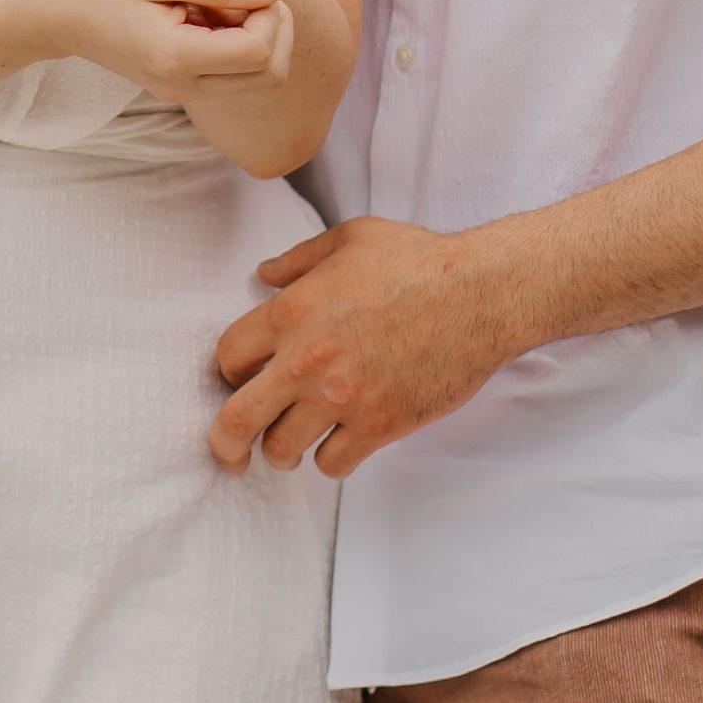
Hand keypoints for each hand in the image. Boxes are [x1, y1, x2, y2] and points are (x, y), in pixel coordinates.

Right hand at [47, 0, 296, 106]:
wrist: (56, 13)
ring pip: (258, 82)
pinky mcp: (182, 87)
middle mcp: (183, 87)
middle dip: (277, 30)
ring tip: (226, 4)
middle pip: (270, 77)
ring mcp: (182, 94)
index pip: (260, 53)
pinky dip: (241, 47)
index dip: (271, 15)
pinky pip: (234, 78)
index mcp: (177, 60)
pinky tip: (212, 17)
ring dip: (261, 39)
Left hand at [209, 215, 509, 476]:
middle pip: (237, 420)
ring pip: (282, 450)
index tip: (241, 379)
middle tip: (230, 452)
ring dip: (282, 449)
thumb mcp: (350, 238)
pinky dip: (330, 458)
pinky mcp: (377, 425)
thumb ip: (299, 259)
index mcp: (292, 311)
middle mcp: (306, 360)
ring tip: (292, 442)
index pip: (228, 357)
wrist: (477, 294)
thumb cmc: (417, 260)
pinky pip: (331, 464)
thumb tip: (264, 274)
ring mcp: (341, 397)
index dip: (230, 371)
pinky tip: (339, 442)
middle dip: (225, 442)